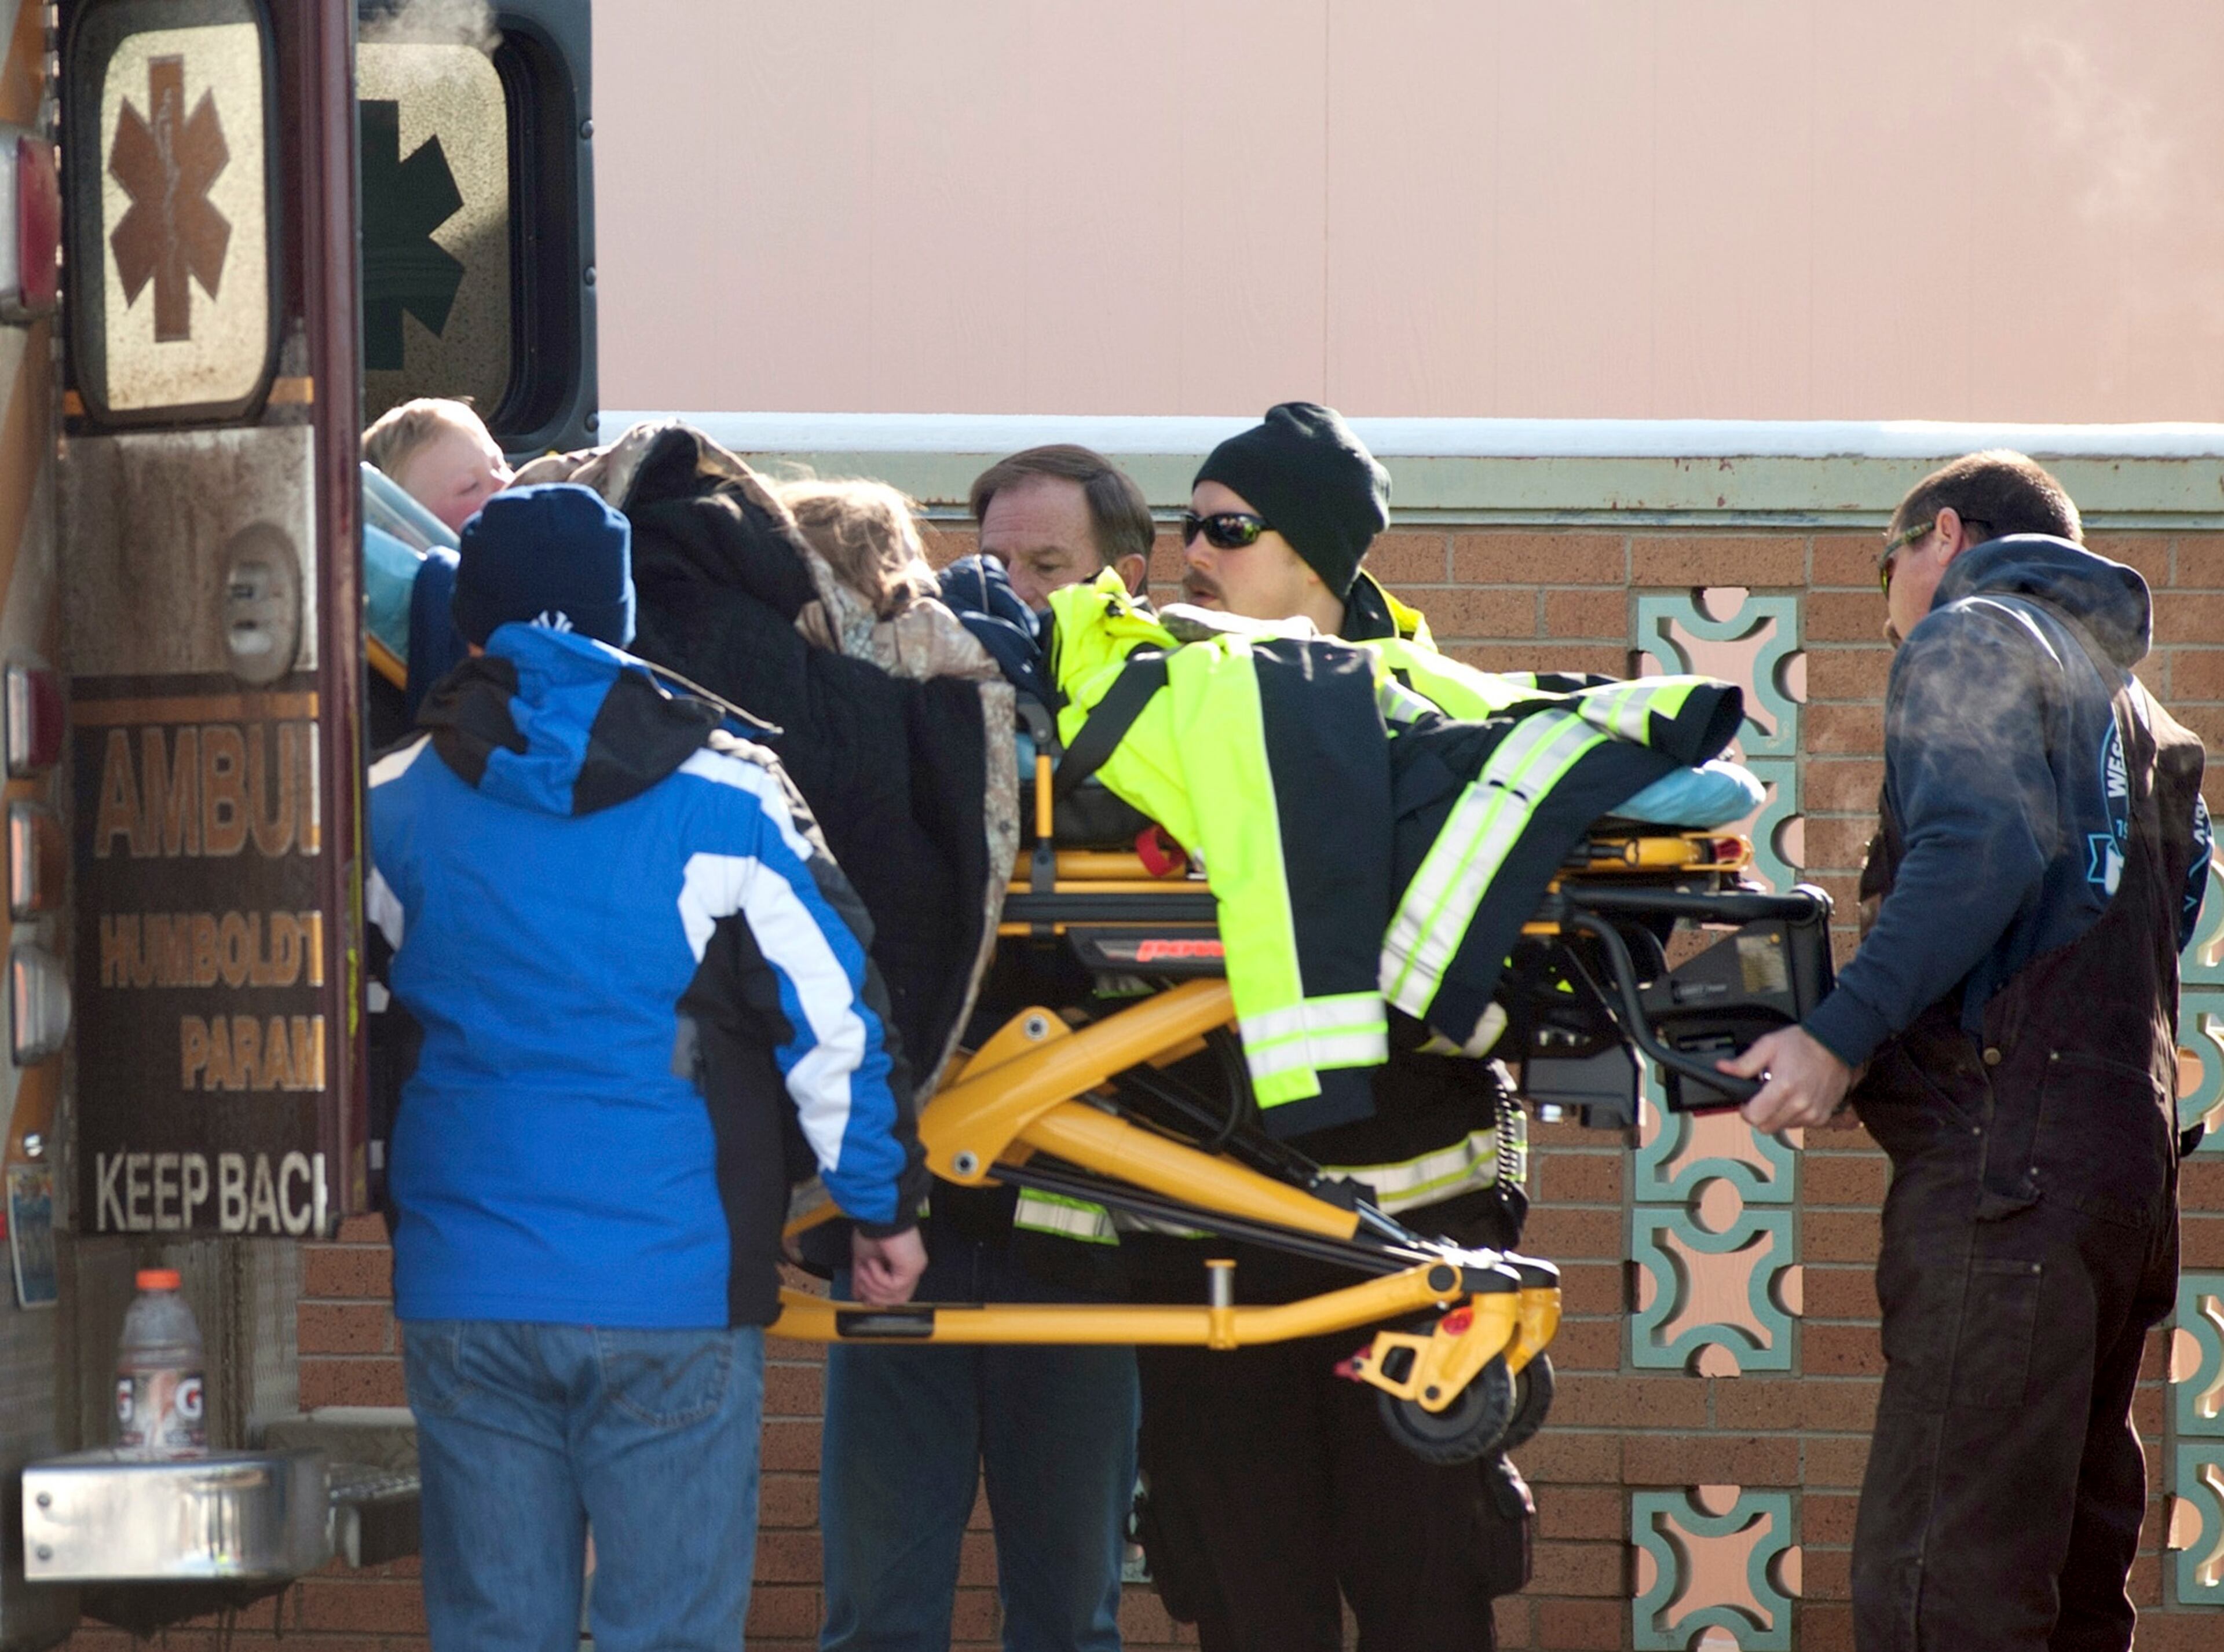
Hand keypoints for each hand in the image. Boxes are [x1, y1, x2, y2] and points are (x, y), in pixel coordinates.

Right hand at [850, 1227, 926, 1305]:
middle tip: (861, 1285)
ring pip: (897, 1297)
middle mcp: (911, 1269)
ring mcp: (914, 1269)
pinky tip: (873, 1262)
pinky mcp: (913, 1268)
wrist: (877, 1215)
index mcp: (901, 1266)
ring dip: (874, 1287)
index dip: (878, 1300)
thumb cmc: (872, 1230)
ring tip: (864, 1270)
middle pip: (898, 1300)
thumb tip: (858, 1295)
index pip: (896, 1294)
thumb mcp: (863, 1259)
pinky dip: (878, 1276)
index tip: (863, 1300)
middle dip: (875, 1296)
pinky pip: (894, 1286)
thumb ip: (862, 1279)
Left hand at [1718, 1026, 1852, 1135]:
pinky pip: (1799, 1126)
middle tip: (1763, 1097)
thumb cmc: (1804, 1044)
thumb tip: (1722, 1069)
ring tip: (1782, 1094)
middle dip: (1759, 1115)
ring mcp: (1812, 1113)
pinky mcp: (1822, 1117)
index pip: (1754, 1117)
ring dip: (1777, 1116)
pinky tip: (1795, 1099)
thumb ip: (1744, 1063)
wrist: (1837, 1046)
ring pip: (1782, 1127)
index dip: (1746, 1110)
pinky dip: (1793, 1116)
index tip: (1747, 1101)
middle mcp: (1799, 1104)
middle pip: (1766, 1127)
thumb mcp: (1768, 1045)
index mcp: (1783, 1087)